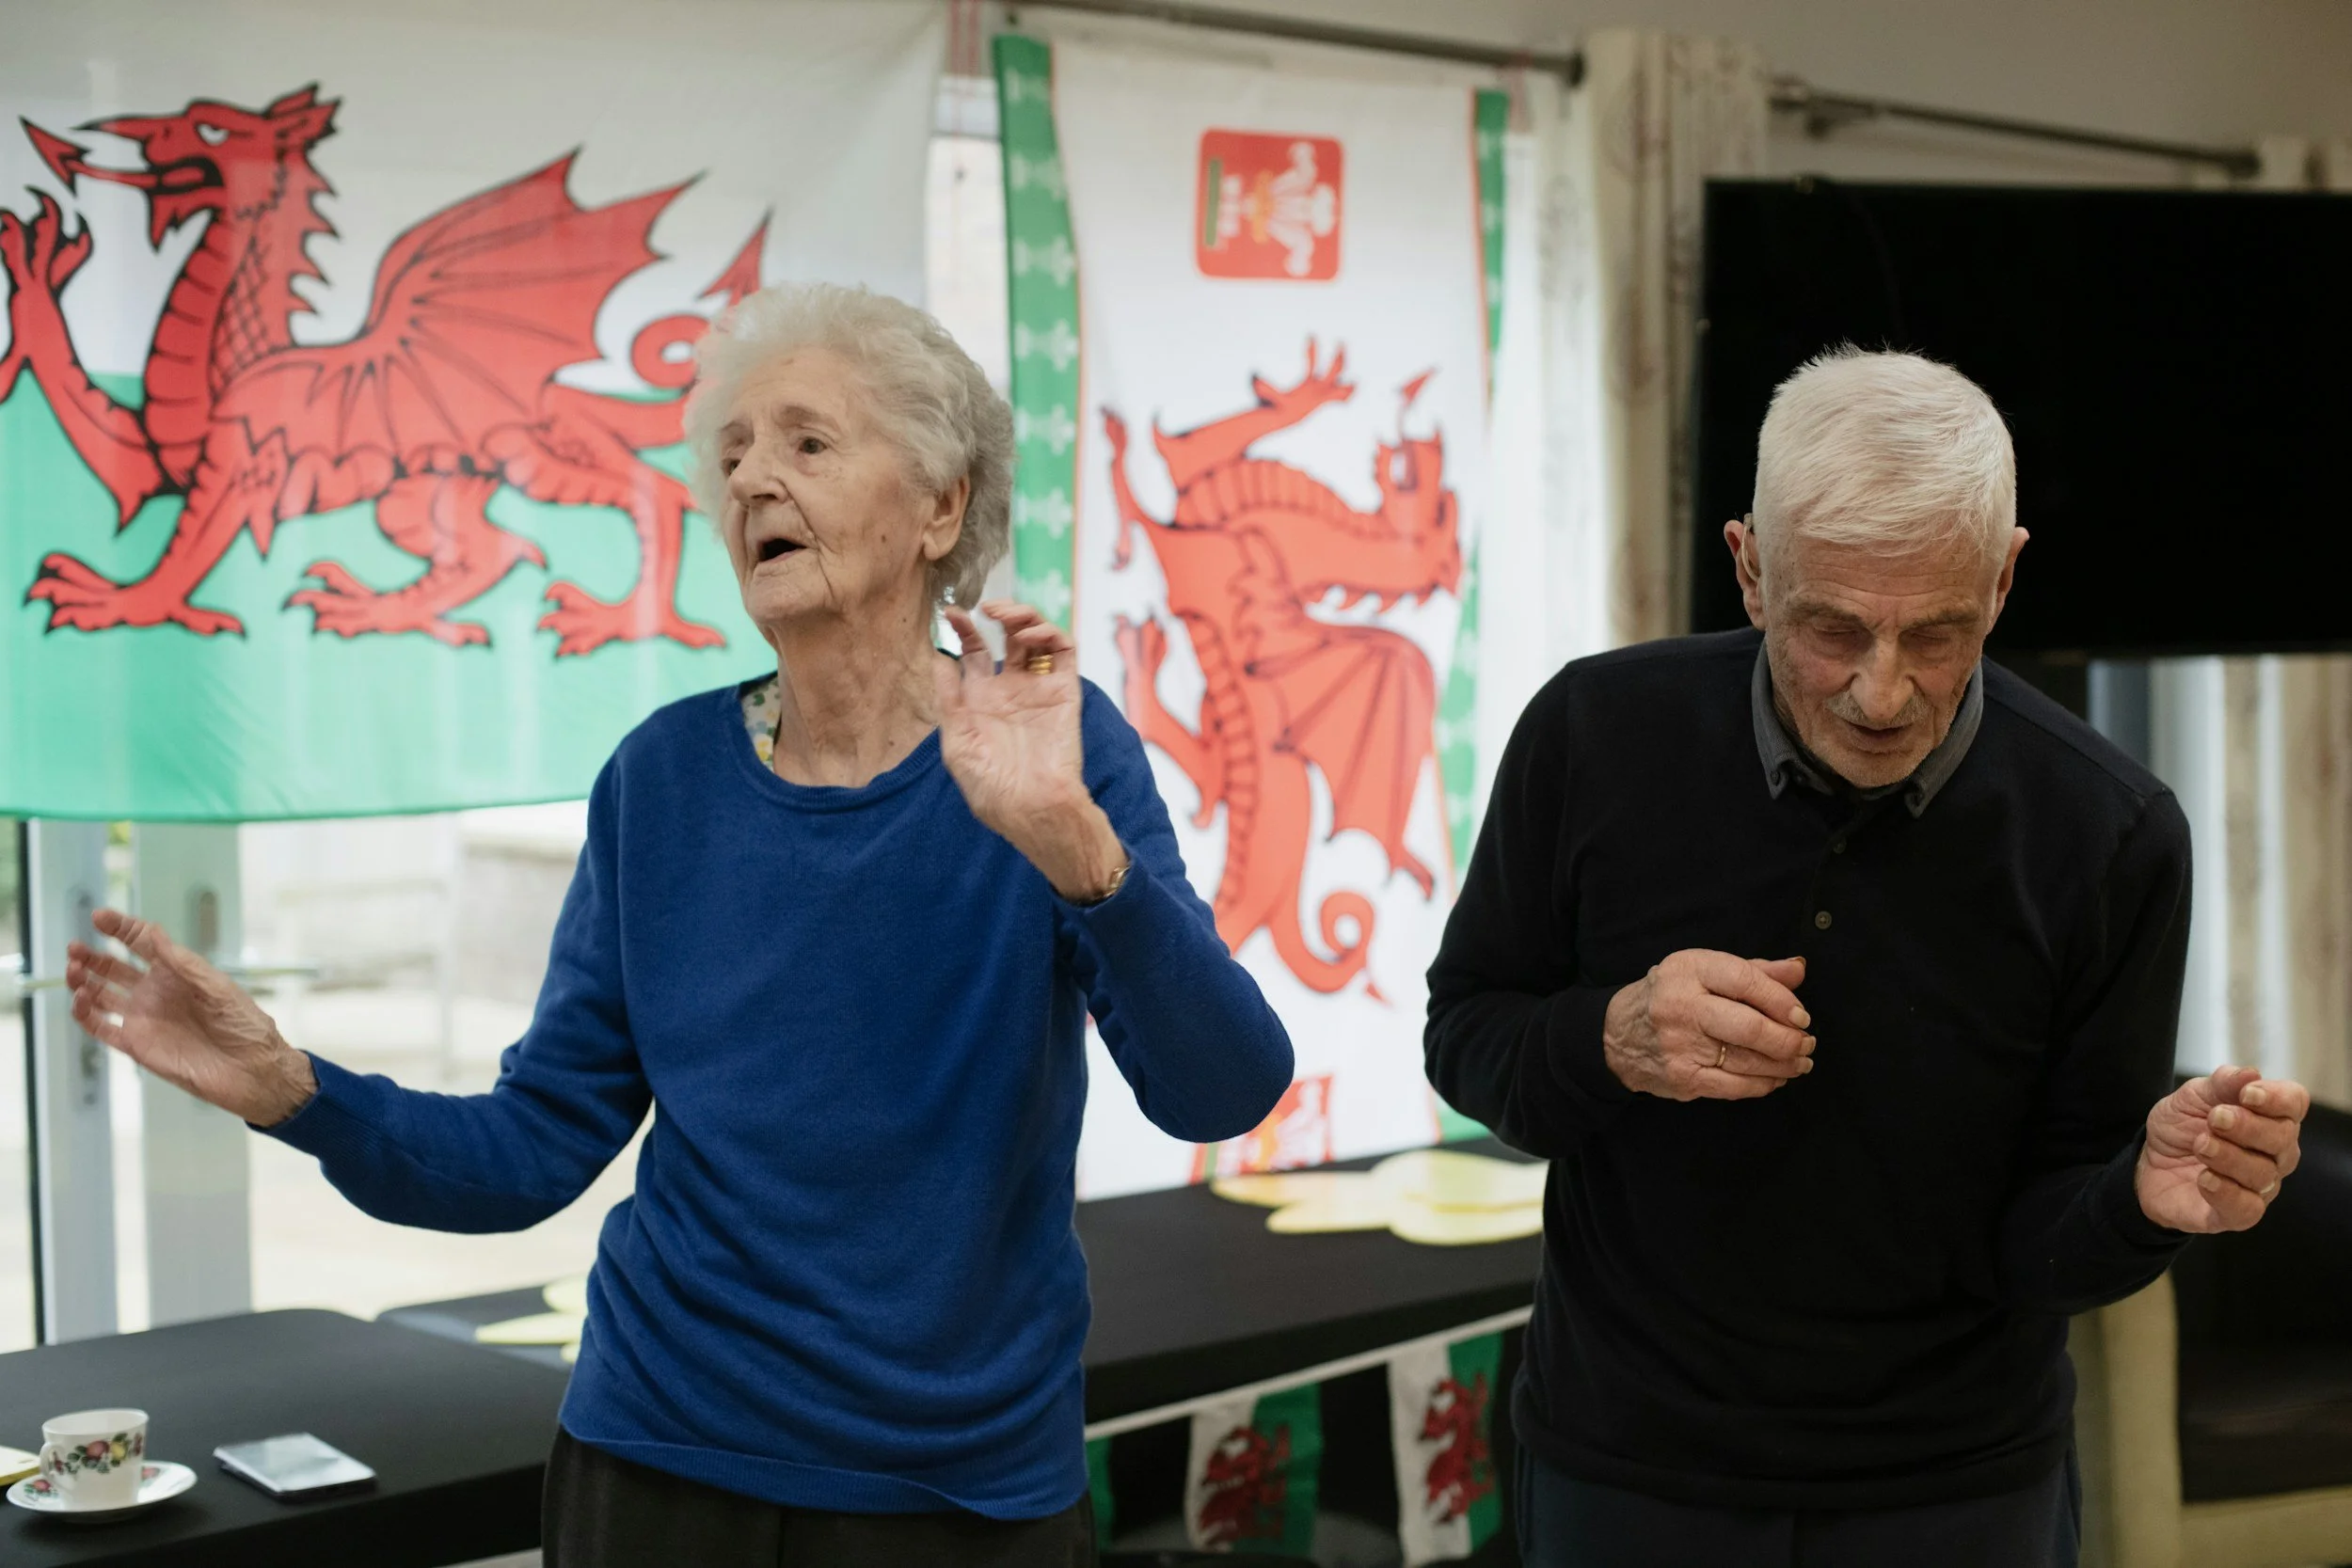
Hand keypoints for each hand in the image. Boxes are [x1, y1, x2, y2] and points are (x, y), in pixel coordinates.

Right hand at [66, 909, 316, 1126]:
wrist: (252, 1072)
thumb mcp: (219, 988)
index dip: (121, 928)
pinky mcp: (137, 1046)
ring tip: (74, 969)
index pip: (142, 943)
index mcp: (178, 973)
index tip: (98, 916)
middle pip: (114, 968)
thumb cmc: (244, 1026)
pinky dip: (86, 1015)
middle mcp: (156, 992)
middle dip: (92, 956)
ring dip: (84, 981)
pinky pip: (103, 1029)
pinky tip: (80, 1000)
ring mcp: (144, 1018)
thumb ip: (184, 963)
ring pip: (103, 996)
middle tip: (75, 948)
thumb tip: (154, 933)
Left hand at [936, 600, 1126, 900]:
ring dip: (1024, 617)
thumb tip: (937, 656)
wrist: (1031, 807)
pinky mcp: (1064, 691)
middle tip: (986, 607)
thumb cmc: (990, 785)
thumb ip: (947, 697)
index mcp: (981, 700)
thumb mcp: (956, 741)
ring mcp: (1038, 688)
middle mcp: (1010, 689)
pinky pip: (1063, 652)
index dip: (963, 629)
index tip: (951, 612)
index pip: (973, 652)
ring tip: (1007, 616)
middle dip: (998, 615)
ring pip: (1035, 638)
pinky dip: (1050, 634)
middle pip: (1006, 637)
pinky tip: (1031, 635)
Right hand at [1602, 950, 1814, 1100]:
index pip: (1746, 981)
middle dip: (1788, 1039)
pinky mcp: (1682, 1078)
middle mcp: (1681, 1006)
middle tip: (1806, 1042)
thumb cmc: (1670, 997)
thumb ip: (1754, 970)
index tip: (1801, 1015)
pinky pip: (1735, 1087)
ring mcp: (1680, 1046)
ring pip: (1747, 1061)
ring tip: (1800, 1060)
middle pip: (1750, 1027)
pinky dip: (1763, 1084)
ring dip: (1784, 1064)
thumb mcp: (1703, 971)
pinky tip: (1776, 1077)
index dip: (1781, 1000)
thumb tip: (1798, 969)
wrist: (1615, 1034)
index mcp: (1689, 970)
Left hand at [2137, 1065, 2307, 1232]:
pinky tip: (2204, 1179)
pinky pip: (2247, 1209)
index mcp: (2269, 1117)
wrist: (2148, 1163)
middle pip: (2283, 1139)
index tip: (2248, 1094)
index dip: (2278, 1098)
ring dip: (2228, 1156)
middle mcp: (2274, 1153)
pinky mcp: (2238, 1214)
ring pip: (2263, 1174)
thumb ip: (2221, 1084)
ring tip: (2200, 1145)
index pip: (2294, 1104)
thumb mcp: (2191, 1097)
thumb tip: (2250, 1073)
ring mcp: (2260, 1186)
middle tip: (2215, 1118)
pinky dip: (2226, 1192)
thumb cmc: (2181, 1128)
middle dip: (2248, 1126)